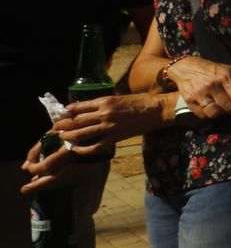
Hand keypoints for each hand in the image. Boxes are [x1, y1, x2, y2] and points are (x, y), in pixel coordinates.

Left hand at [18, 94, 160, 192]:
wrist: (157, 111)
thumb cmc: (140, 102)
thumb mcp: (119, 97)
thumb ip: (104, 103)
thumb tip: (90, 108)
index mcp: (104, 101)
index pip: (79, 107)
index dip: (67, 111)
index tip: (62, 114)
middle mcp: (104, 113)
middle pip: (77, 120)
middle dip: (64, 124)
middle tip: (56, 127)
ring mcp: (109, 127)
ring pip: (82, 133)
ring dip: (70, 136)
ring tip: (63, 137)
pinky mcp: (115, 138)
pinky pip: (95, 146)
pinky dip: (84, 149)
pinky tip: (78, 150)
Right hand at [166, 58, 230, 120]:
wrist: (184, 67)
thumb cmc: (211, 69)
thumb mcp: (228, 68)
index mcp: (225, 76)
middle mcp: (212, 85)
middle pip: (229, 107)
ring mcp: (200, 94)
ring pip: (215, 114)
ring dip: (224, 116)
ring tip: (230, 114)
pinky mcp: (189, 101)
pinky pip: (203, 115)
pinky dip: (210, 116)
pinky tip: (216, 112)